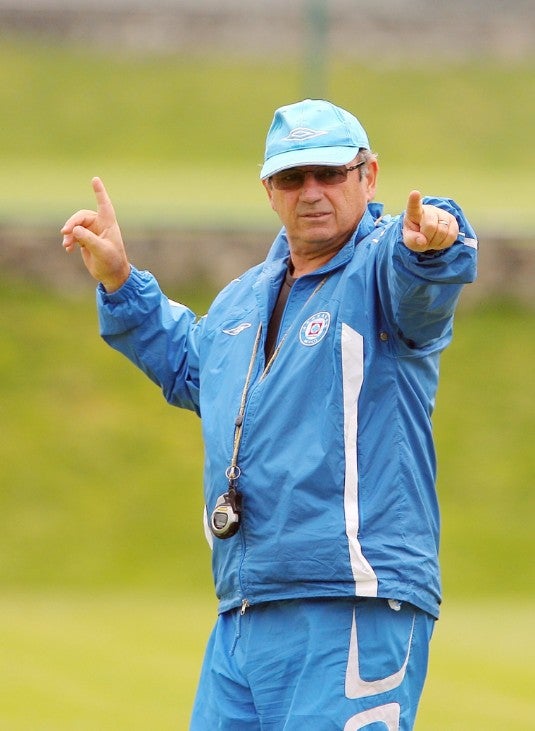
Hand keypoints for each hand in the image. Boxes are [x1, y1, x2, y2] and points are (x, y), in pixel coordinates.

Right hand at [61, 177, 130, 291]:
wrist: (111, 275)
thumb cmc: (111, 262)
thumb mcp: (101, 251)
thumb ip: (88, 239)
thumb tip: (74, 230)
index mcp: (108, 224)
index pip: (104, 204)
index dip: (99, 192)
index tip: (95, 179)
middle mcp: (99, 225)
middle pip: (81, 217)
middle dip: (72, 223)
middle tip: (65, 232)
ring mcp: (91, 232)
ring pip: (75, 226)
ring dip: (69, 234)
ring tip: (66, 245)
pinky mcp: (85, 240)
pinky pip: (73, 235)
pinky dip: (69, 240)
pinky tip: (67, 249)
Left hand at [402, 190, 458, 252]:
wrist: (428, 235)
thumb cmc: (417, 235)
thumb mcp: (409, 240)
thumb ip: (412, 241)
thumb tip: (422, 241)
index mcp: (414, 213)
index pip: (414, 206)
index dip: (414, 200)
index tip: (414, 193)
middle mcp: (430, 210)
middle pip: (430, 226)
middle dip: (428, 238)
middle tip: (424, 241)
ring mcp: (442, 213)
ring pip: (443, 231)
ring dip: (436, 242)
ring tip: (431, 240)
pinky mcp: (453, 220)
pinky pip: (452, 235)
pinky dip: (444, 243)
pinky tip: (439, 241)